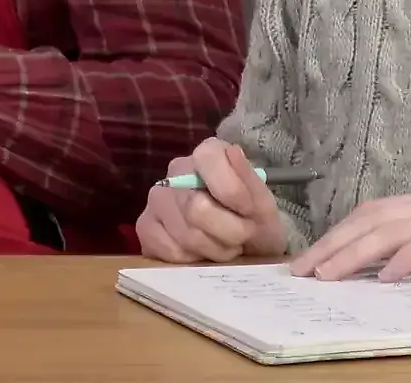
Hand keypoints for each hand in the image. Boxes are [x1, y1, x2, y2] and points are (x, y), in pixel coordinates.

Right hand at [135, 138, 288, 263]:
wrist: (247, 254)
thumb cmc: (255, 223)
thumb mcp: (264, 206)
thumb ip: (250, 180)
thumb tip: (232, 151)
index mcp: (207, 154)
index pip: (209, 161)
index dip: (233, 191)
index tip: (249, 212)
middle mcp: (176, 171)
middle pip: (196, 207)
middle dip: (228, 231)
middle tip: (242, 236)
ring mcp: (156, 199)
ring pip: (184, 233)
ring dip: (214, 249)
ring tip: (225, 246)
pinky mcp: (145, 228)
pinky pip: (169, 250)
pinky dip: (193, 260)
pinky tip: (202, 254)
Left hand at [289, 177, 410, 281]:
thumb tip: (387, 254)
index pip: (371, 212)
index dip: (338, 233)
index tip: (310, 256)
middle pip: (370, 219)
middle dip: (333, 245)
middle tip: (303, 270)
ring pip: (391, 230)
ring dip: (355, 253)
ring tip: (328, 275)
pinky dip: (406, 259)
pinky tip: (385, 276)